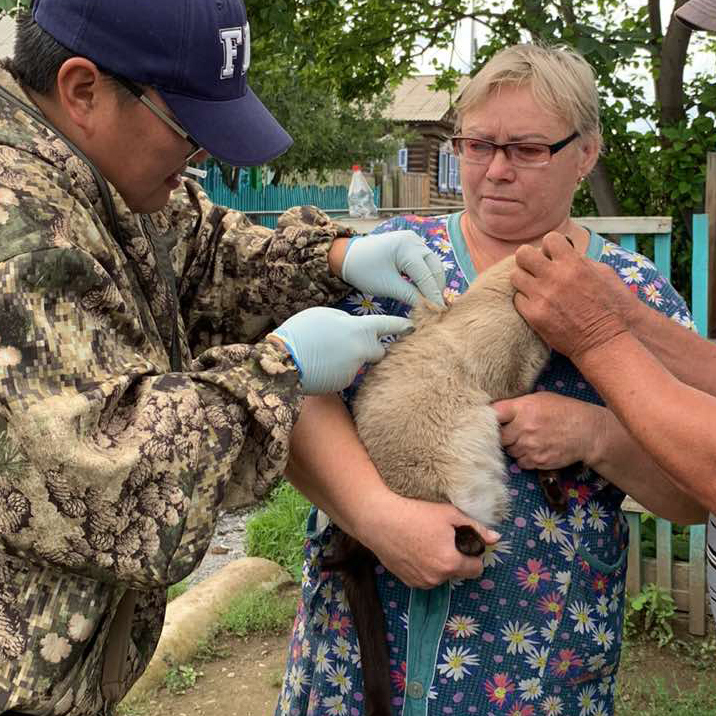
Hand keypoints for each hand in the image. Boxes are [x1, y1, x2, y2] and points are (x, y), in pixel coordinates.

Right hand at [270, 307, 411, 394]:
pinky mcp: (344, 383)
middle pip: (379, 350)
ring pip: (360, 363)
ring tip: (326, 354)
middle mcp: (362, 350)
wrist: (283, 361)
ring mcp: (354, 369)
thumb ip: (347, 322)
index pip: (389, 325)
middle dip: (372, 348)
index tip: (413, 326)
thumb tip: (354, 330)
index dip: (402, 325)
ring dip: (351, 360)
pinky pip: (347, 374)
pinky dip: (339, 371)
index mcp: (360, 329)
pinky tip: (322, 366)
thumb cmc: (302, 333)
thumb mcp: (326, 315)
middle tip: (354, 345)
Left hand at [340, 230, 445, 305]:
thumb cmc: (364, 270)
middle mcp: (414, 240)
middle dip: (436, 289)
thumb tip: (429, 308)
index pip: (427, 276)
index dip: (433, 296)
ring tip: (432, 301)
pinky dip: (425, 276)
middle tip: (437, 309)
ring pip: (432, 265)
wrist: (348, 256)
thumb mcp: (388, 286)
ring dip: (432, 282)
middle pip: (434, 268)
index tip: (439, 313)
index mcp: (407, 247)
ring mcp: (414, 240)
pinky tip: (424, 290)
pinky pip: (424, 261)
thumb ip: (411, 296)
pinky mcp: (411, 244)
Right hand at [357, 492, 500, 588]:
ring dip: (439, 564)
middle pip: (457, 572)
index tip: (464, 542)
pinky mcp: (407, 582)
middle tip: (441, 537)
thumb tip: (496, 539)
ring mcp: (420, 582)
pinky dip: (424, 567)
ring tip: (425, 542)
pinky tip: (414, 550)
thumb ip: (475, 528)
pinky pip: (425, 577)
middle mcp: (437, 578)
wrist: (380, 521)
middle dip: (455, 558)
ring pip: (440, 576)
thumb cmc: (416, 514)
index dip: (473, 555)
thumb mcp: (449, 515)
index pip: (476, 569)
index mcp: (451, 563)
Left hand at [493, 392, 605, 469]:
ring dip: (513, 447)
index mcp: (523, 408)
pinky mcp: (537, 461)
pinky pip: (520, 462)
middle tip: (508, 432)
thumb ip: (518, 405)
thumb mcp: (541, 399)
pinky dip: (524, 458)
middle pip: (497, 437)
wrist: (588, 432)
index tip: (487, 420)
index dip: (487, 418)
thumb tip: (497, 412)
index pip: (493, 414)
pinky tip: (534, 449)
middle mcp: (523, 428)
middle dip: (501, 436)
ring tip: (526, 439)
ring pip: (509, 451)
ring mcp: (530, 447)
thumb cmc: (564, 411)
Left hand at [512, 232, 627, 358]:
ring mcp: (542, 296)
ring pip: (515, 275)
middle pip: (523, 254)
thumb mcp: (601, 275)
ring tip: (533, 286)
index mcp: (574, 265)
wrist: (602, 341)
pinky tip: (536, 303)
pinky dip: (525, 299)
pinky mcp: (534, 315)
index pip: (549, 239)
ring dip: (523, 279)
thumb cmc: (605, 307)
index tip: (551, 255)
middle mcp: (555, 277)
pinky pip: (517, 298)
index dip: (549, 246)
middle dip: (527, 258)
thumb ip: (579, 259)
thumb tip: (563, 249)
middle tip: (533, 267)